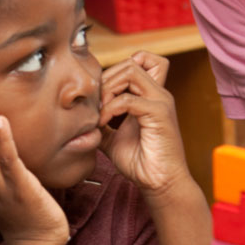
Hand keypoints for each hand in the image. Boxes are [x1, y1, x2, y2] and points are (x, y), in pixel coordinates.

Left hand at [99, 53, 188, 192]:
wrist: (160, 184)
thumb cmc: (141, 163)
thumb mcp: (113, 137)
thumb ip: (103, 122)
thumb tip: (83, 115)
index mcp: (150, 96)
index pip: (141, 60)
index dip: (117, 69)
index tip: (102, 93)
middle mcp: (158, 94)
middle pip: (132, 61)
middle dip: (108, 77)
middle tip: (97, 102)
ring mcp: (160, 101)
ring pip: (132, 71)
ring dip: (109, 87)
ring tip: (100, 110)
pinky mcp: (159, 114)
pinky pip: (128, 99)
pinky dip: (110, 108)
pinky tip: (103, 122)